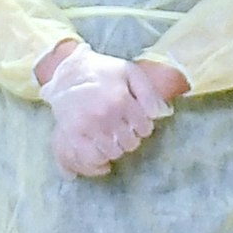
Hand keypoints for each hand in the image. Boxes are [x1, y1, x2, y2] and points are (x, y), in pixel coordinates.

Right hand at [40, 46, 168, 179]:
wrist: (68, 72)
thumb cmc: (102, 72)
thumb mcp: (130, 72)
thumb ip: (149, 92)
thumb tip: (164, 113)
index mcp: (122, 100)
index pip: (144, 128)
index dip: (142, 127)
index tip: (134, 121)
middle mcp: (106, 114)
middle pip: (130, 142)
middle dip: (130, 138)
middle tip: (121, 130)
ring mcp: (88, 126)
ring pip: (114, 152)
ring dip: (115, 148)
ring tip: (110, 139)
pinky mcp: (73, 134)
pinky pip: (92, 156)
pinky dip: (99, 160)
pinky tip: (101, 155)